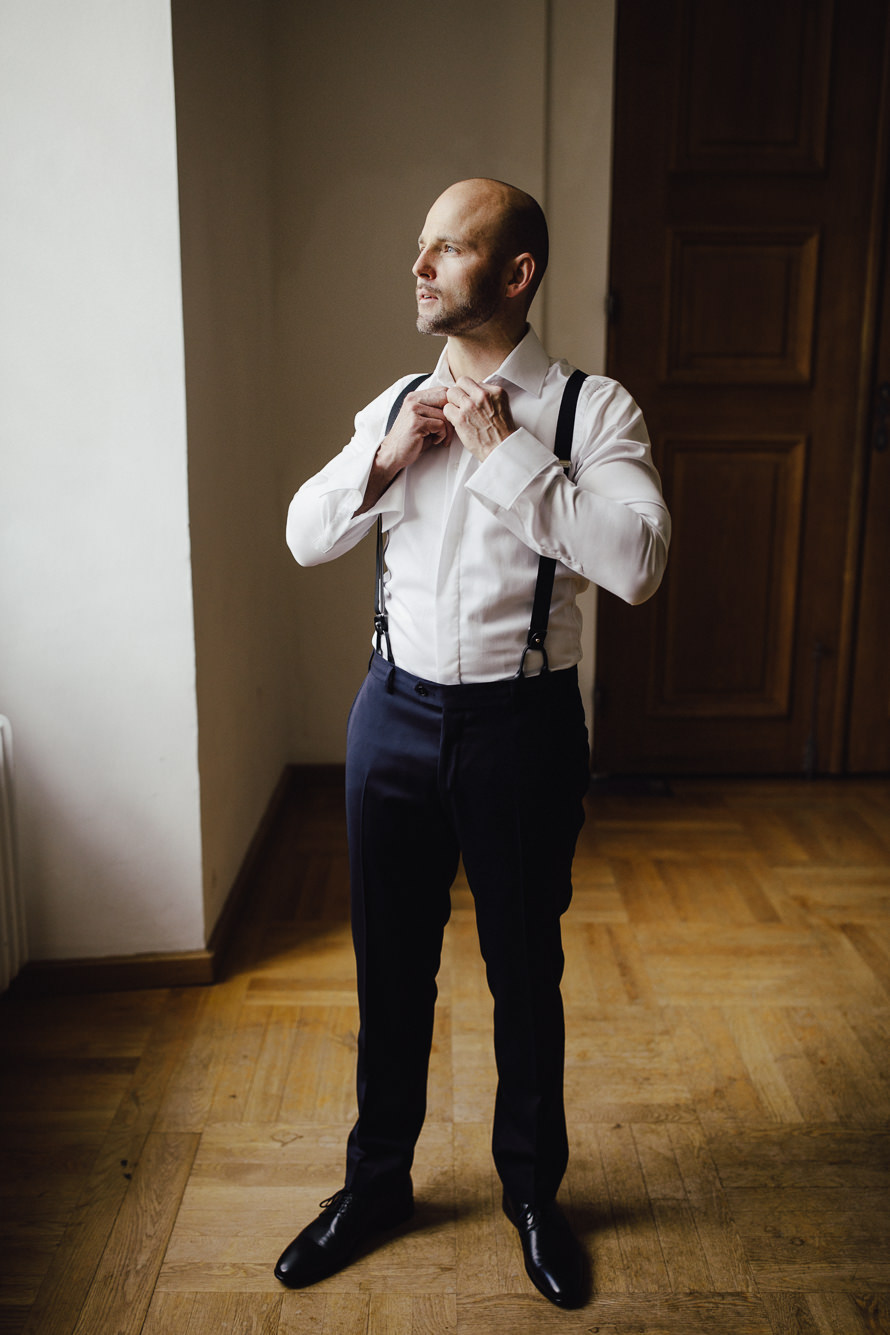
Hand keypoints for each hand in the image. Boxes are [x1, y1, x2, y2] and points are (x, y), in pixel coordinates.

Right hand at [355, 388, 451, 514]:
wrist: (392, 454)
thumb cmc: (411, 440)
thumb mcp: (423, 420)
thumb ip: (436, 410)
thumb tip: (458, 406)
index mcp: (415, 397)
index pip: (443, 391)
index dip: (452, 406)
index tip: (451, 420)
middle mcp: (413, 400)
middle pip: (445, 398)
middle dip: (452, 415)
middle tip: (450, 430)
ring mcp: (413, 410)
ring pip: (445, 414)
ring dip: (448, 430)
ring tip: (441, 439)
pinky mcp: (416, 422)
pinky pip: (440, 425)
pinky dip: (442, 435)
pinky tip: (435, 441)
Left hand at [443, 378, 514, 461]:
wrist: (501, 448)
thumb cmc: (502, 432)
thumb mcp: (502, 407)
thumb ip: (489, 397)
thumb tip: (475, 392)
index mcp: (495, 391)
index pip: (474, 382)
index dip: (470, 391)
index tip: (470, 399)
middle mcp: (483, 395)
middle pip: (461, 382)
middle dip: (460, 392)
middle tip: (461, 404)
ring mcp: (470, 406)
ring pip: (451, 393)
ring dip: (453, 402)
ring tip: (459, 413)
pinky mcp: (460, 418)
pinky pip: (447, 408)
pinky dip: (449, 415)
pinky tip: (456, 421)